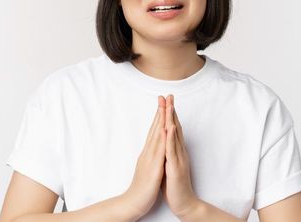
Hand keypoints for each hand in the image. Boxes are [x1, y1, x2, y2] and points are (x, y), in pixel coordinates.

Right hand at [122, 96, 167, 217]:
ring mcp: (150, 160)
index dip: (159, 116)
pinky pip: (160, 153)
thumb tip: (154, 149)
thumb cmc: (142, 188)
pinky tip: (166, 130)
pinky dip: (163, 140)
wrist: (133, 203)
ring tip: (166, 107)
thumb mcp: (148, 169)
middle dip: (160, 112)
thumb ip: (150, 157)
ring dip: (162, 121)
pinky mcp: (154, 169)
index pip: (154, 131)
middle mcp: (148, 153)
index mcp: (148, 153)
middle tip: (164, 97)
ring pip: (157, 137)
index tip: (163, 103)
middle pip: (155, 129)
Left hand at [161, 94, 201, 217]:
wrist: (184, 203)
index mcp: (176, 151)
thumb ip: (168, 153)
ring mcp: (178, 159)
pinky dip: (170, 139)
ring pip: (174, 136)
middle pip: (175, 128)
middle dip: (171, 111)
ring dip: (171, 120)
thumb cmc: (175, 185)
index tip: (165, 101)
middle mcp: (179, 152)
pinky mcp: (175, 167)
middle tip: (168, 95)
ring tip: (169, 106)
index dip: (169, 114)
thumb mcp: (169, 165)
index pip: (172, 129)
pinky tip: (168, 128)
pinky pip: (172, 151)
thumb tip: (164, 142)